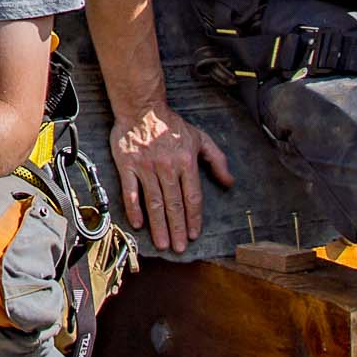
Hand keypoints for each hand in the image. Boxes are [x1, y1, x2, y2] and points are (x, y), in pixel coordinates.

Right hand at [109, 103, 233, 252]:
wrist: (141, 108)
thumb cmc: (171, 125)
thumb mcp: (200, 138)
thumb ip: (217, 160)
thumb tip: (229, 182)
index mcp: (186, 162)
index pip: (192, 197)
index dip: (194, 218)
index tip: (194, 234)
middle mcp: (167, 167)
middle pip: (174, 204)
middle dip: (177, 228)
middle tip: (179, 248)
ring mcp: (146, 167)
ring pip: (154, 202)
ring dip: (159, 225)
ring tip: (162, 244)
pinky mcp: (127, 166)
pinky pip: (131, 191)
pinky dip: (134, 208)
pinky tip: (138, 224)